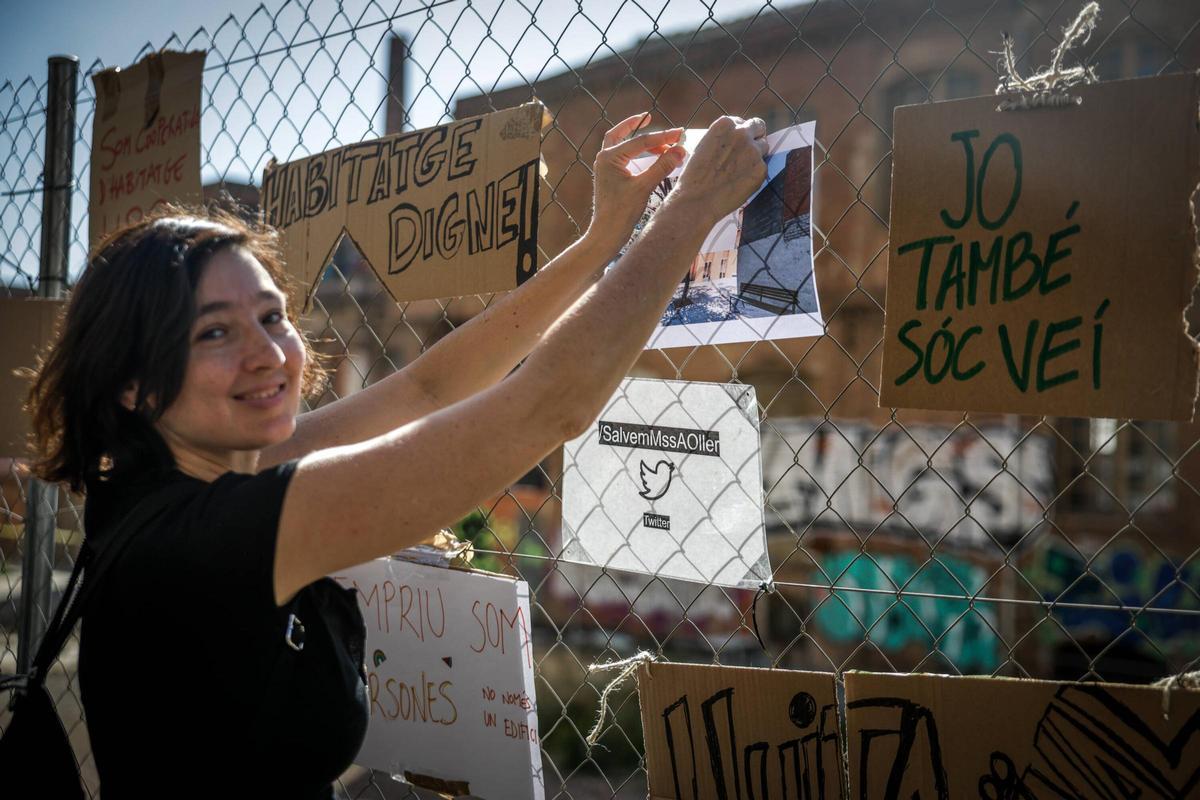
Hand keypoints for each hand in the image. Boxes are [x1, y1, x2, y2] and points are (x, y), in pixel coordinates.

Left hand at [586, 112, 684, 255]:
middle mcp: (604, 159)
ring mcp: (605, 168)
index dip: (663, 137)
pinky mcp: (610, 177)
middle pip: (621, 134)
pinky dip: (636, 153)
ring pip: (621, 145)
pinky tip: (650, 157)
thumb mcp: (644, 187)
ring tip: (659, 141)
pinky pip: (623, 157)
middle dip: (636, 126)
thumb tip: (680, 149)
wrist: (606, 234)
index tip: (681, 133)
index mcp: (609, 157)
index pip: (641, 141)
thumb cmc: (621, 212)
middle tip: (650, 117)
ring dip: (638, 141)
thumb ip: (662, 166)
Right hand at [671, 116, 767, 224]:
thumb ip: (724, 138)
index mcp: (725, 123)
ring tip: (738, 172)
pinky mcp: (761, 169)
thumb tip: (738, 139)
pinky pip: (762, 168)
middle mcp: (742, 133)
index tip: (737, 144)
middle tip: (747, 153)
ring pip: (763, 148)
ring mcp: (753, 151)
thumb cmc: (695, 176)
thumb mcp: (704, 145)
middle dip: (755, 137)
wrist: (696, 200)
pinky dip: (754, 175)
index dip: (741, 133)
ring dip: (755, 156)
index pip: (743, 122)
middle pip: (759, 128)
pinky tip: (739, 183)